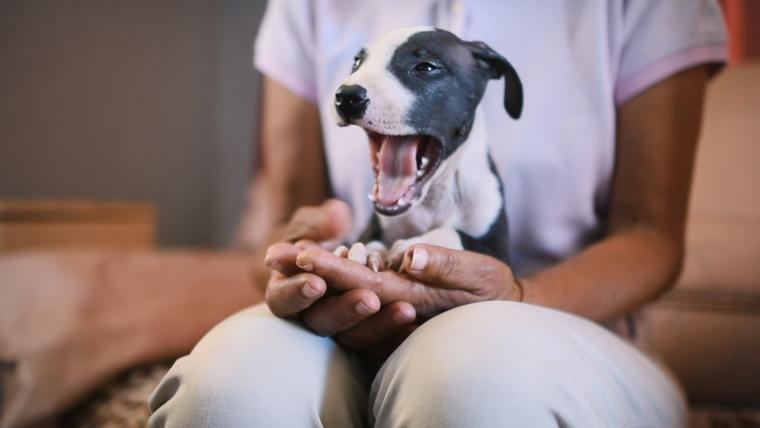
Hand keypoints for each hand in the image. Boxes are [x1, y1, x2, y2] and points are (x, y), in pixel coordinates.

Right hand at [263, 200, 416, 360]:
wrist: (339, 252)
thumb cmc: (319, 236)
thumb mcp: (314, 225)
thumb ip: (317, 222)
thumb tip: (337, 216)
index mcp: (287, 289)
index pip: (281, 300)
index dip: (295, 293)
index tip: (316, 282)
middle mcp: (312, 314)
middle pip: (321, 324)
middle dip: (343, 311)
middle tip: (369, 300)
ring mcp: (341, 329)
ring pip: (354, 339)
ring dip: (378, 326)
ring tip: (406, 310)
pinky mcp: (366, 338)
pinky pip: (379, 348)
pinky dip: (396, 338)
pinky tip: (417, 326)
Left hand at [294, 244, 522, 319]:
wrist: (500, 316)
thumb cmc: (494, 294)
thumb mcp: (480, 275)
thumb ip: (445, 266)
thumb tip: (409, 256)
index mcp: (411, 298)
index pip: (360, 283)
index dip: (328, 267)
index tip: (297, 251)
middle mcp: (392, 310)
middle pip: (338, 294)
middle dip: (304, 273)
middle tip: (270, 254)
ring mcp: (387, 316)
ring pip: (338, 304)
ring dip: (308, 281)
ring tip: (278, 261)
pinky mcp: (388, 317)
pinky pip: (349, 308)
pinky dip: (325, 290)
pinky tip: (305, 272)